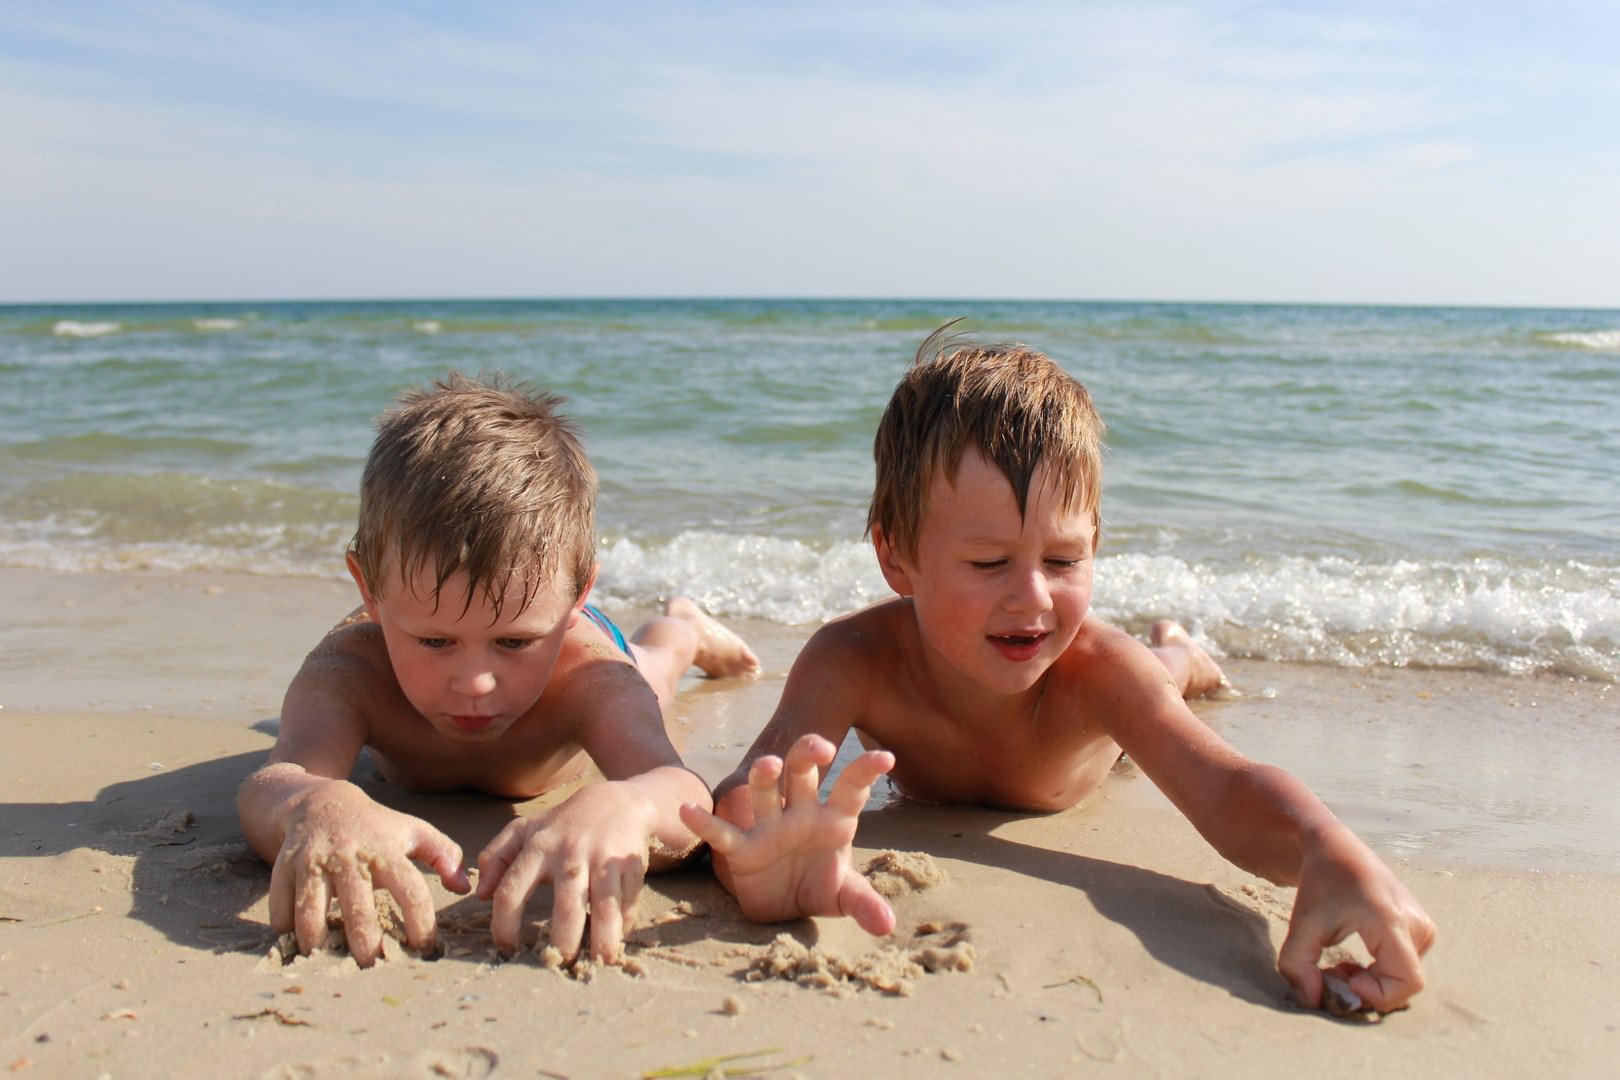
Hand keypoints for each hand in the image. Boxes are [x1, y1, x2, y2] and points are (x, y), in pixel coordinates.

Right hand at [268, 779, 469, 967]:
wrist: (320, 803)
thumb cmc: (374, 826)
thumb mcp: (412, 831)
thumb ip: (443, 855)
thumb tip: (464, 888)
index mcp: (385, 850)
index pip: (410, 890)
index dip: (421, 922)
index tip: (424, 947)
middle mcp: (349, 857)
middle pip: (358, 910)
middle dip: (366, 946)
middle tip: (374, 968)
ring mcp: (313, 862)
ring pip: (311, 913)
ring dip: (320, 943)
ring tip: (329, 962)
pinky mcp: (283, 867)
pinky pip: (280, 907)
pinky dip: (286, 930)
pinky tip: (299, 943)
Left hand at [475, 782, 657, 963]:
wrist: (617, 802)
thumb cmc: (563, 824)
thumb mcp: (524, 830)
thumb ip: (495, 857)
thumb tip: (480, 894)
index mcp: (537, 847)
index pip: (510, 892)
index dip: (504, 927)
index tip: (508, 949)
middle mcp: (570, 854)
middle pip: (565, 909)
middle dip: (562, 945)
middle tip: (557, 964)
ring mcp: (604, 859)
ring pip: (604, 910)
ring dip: (601, 944)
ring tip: (595, 964)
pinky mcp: (630, 865)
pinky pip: (627, 904)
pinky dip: (623, 926)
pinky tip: (615, 938)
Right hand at [680, 733, 896, 935]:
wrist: (782, 906)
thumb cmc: (819, 886)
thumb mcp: (844, 896)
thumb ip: (864, 904)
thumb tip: (887, 926)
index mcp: (832, 819)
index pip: (851, 789)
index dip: (866, 772)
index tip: (886, 758)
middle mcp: (799, 814)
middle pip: (802, 774)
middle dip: (808, 756)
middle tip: (820, 746)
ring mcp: (768, 828)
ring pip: (764, 793)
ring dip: (765, 777)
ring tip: (768, 765)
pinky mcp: (741, 851)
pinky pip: (723, 834)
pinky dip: (705, 823)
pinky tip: (688, 811)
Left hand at [1277, 827, 1436, 1011]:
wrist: (1337, 848)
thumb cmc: (1320, 884)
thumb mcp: (1302, 923)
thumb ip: (1298, 964)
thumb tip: (1313, 1002)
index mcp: (1393, 920)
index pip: (1408, 981)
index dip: (1377, 994)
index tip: (1343, 979)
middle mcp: (1418, 925)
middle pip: (1403, 984)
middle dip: (1365, 989)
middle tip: (1329, 973)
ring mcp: (1424, 928)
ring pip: (1402, 979)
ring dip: (1369, 983)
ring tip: (1337, 965)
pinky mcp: (1422, 931)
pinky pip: (1404, 969)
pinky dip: (1377, 974)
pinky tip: (1353, 961)